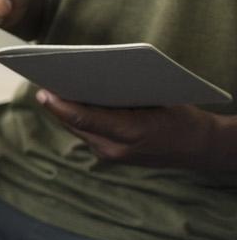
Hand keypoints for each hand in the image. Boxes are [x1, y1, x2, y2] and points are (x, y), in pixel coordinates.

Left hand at [35, 90, 222, 169]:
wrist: (198, 147)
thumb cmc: (181, 118)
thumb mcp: (156, 100)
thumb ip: (123, 96)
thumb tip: (90, 82)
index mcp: (130, 132)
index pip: (84, 119)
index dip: (60, 106)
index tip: (43, 91)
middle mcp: (115, 149)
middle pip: (75, 125)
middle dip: (57, 106)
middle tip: (42, 84)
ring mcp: (111, 156)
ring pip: (78, 131)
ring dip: (64, 113)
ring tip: (51, 91)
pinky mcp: (111, 157)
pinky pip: (87, 135)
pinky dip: (78, 120)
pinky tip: (70, 104)